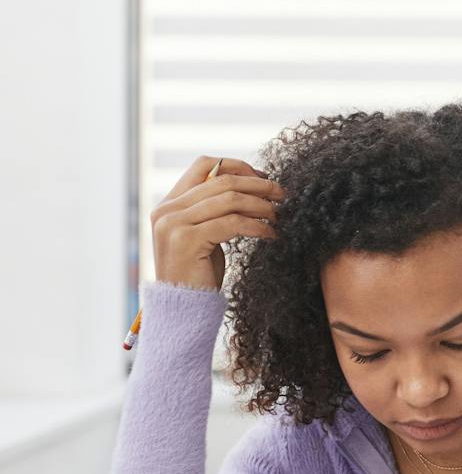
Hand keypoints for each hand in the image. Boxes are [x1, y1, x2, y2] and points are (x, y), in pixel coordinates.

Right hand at [150, 156, 284, 290]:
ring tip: (279, 215)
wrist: (184, 307)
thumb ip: (214, 209)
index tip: (263, 178)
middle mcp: (166, 210)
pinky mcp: (186, 240)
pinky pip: (233, 223)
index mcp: (169, 204)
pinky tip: (272, 234)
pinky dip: (258, 226)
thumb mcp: (205, 233)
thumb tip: (251, 182)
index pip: (204, 165)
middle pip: (222, 181)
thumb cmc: (200, 272)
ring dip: (262, 205)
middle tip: (283, 194)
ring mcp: (173, 224)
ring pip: (230, 199)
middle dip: (259, 185)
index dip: (237, 166)